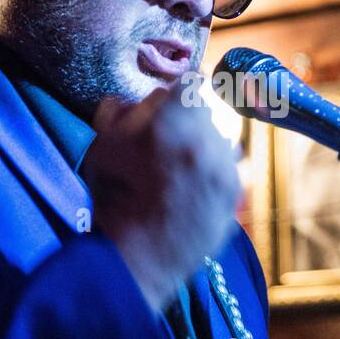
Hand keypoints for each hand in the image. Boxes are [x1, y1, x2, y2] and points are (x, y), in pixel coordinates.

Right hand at [83, 80, 241, 313]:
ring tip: (180, 171)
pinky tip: (192, 190)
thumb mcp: (103, 144)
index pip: (190, 83)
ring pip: (219, 139)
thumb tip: (136, 99)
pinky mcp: (236, 190)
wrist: (140, 255)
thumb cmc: (115, 197)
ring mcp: (227, 164)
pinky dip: (213, 173)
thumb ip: (121, 110)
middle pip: (205, 111)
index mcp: (175, 117)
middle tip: (166, 143)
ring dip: (204, 147)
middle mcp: (209, 136)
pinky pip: (227, 167)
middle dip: (187, 121)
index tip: (167, 106)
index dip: (175, 94)